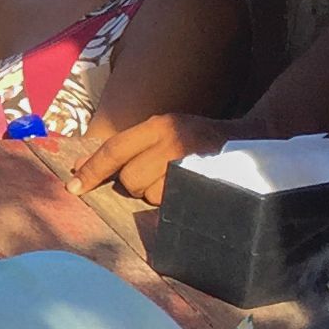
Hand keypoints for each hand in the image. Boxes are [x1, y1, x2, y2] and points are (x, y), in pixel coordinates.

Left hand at [76, 110, 233, 201]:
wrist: (255, 139)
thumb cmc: (199, 138)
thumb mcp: (165, 131)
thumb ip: (127, 147)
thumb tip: (81, 167)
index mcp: (159, 125)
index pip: (114, 150)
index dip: (91, 171)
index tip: (73, 188)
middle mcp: (173, 140)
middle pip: (130, 179)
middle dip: (135, 185)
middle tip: (156, 176)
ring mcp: (190, 162)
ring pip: (150, 195)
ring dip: (157, 194)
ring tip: (177, 179)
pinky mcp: (205, 183)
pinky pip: (172, 203)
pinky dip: (174, 201)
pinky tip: (186, 189)